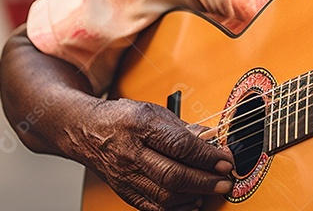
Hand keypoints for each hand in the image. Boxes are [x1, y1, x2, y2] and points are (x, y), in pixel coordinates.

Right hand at [72, 98, 233, 210]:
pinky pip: (154, 208)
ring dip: (194, 196)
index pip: (179, 145)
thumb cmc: (123, 119)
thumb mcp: (153, 111)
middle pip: (172, 175)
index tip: (225, 160)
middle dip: (204, 181)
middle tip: (224, 181)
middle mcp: (131, 153)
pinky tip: (192, 201)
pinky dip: (177, 208)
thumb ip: (183, 127)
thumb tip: (211, 138)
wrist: (87, 132)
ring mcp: (126, 175)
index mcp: (140, 125)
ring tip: (212, 190)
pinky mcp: (125, 192)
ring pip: (164, 196)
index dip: (207, 156)